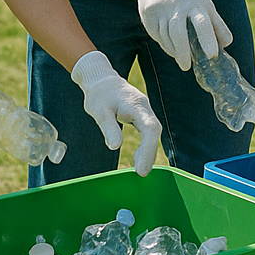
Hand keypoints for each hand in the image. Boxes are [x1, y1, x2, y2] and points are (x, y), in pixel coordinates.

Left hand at [71, 50, 161, 174]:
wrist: (101, 80)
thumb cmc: (99, 94)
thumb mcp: (99, 111)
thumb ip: (109, 128)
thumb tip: (115, 147)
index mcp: (136, 105)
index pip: (149, 128)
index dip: (148, 149)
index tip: (141, 168)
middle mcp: (144, 108)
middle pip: (154, 131)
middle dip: (150, 153)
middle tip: (141, 173)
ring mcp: (144, 111)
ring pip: (152, 132)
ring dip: (148, 151)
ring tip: (140, 170)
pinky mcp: (141, 115)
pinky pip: (148, 132)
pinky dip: (145, 146)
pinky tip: (138, 159)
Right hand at [133, 0, 232, 70]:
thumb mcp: (204, 4)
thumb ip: (216, 24)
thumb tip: (227, 43)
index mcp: (196, 2)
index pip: (203, 22)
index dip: (208, 39)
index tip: (212, 55)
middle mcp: (177, 5)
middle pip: (179, 33)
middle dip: (184, 52)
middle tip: (187, 66)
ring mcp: (161, 10)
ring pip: (167, 37)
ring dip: (174, 51)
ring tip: (181, 58)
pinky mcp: (148, 15)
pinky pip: (157, 36)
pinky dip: (166, 45)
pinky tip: (171, 47)